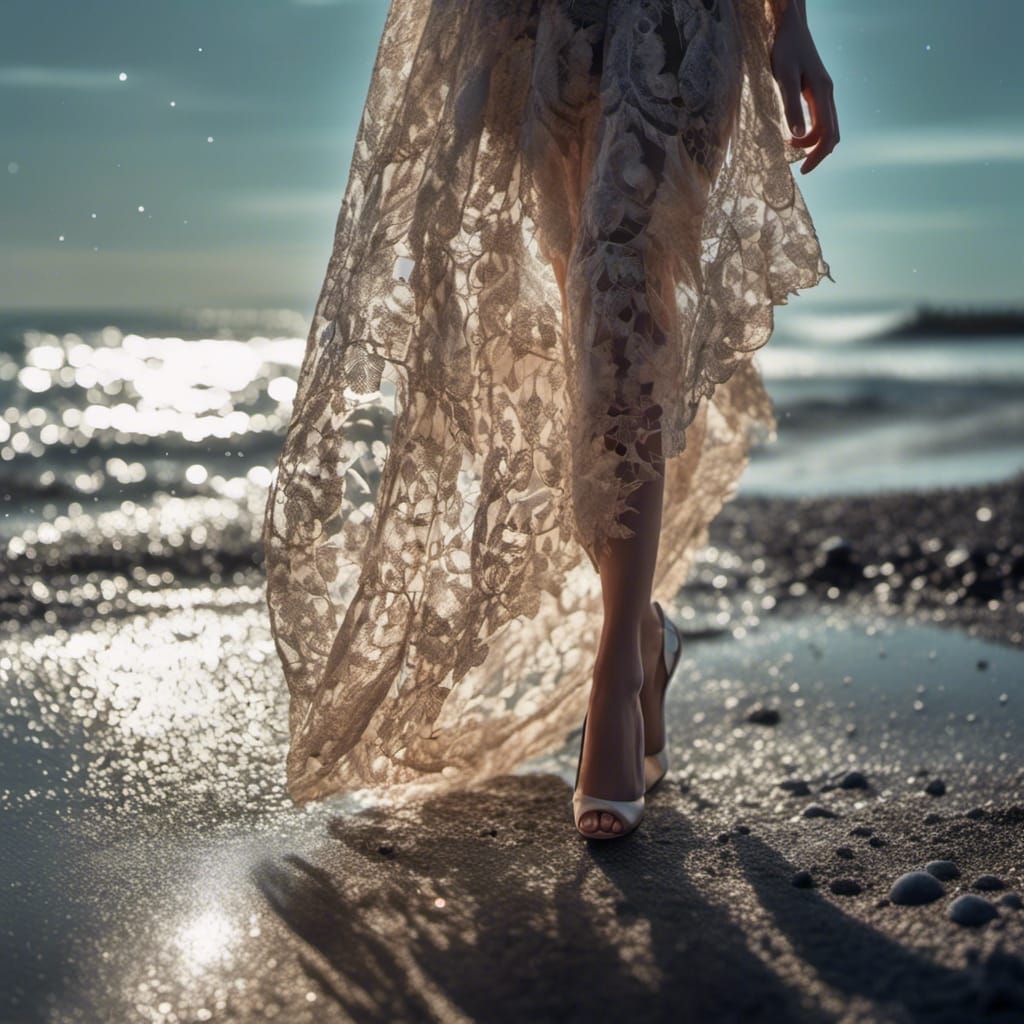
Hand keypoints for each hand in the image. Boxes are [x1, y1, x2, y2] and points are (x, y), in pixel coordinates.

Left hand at [770, 2, 838, 173]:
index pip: (827, 134)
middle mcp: (828, 93)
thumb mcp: (784, 78)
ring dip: (814, 142)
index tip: (804, 170)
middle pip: (832, 133)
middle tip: (801, 169)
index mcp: (822, 93)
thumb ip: (790, 106)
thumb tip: (797, 136)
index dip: (817, 155)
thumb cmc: (785, 50)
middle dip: (818, 153)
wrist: (791, 27)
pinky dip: (812, 132)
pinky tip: (794, 134)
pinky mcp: (818, 89)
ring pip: (828, 126)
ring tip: (791, 147)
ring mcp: (825, 91)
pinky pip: (821, 117)